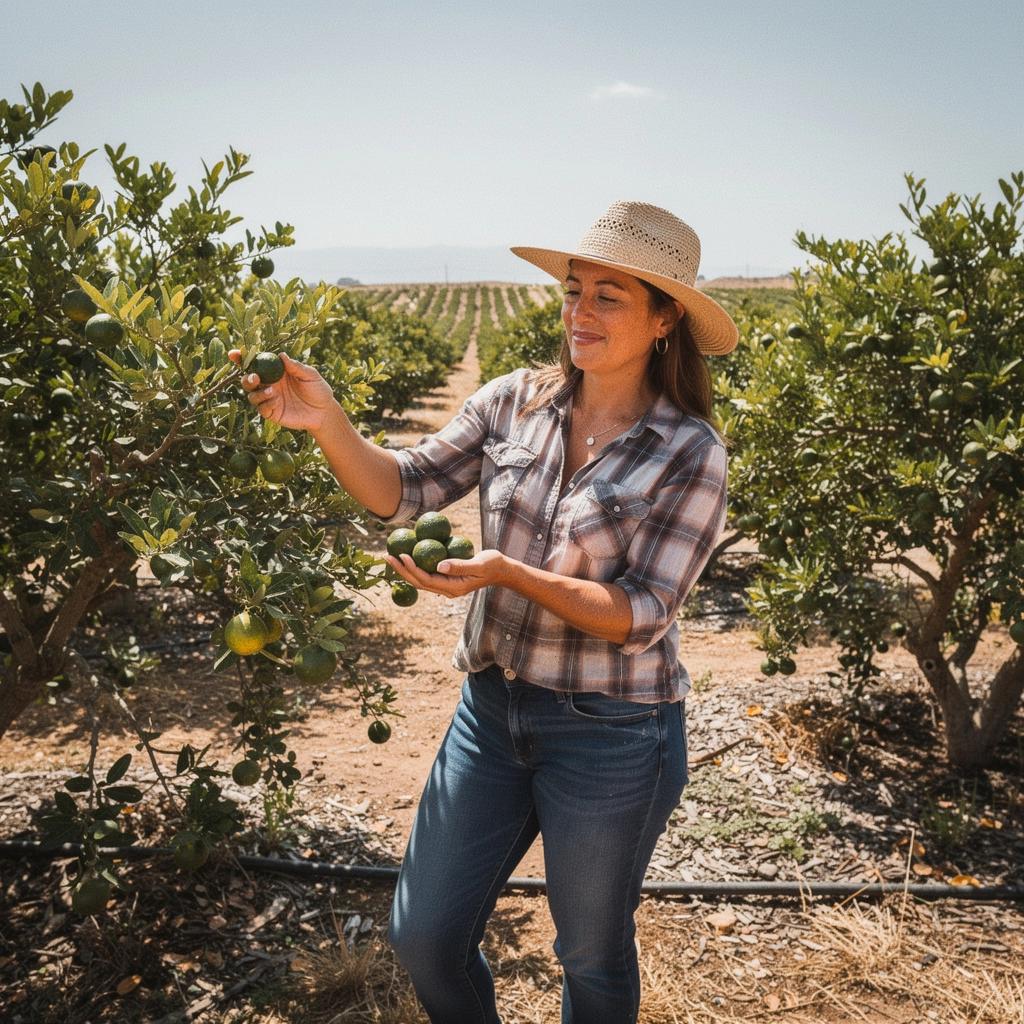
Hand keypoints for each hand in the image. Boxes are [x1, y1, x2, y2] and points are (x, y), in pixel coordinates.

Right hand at [228, 350, 338, 433]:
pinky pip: (261, 409)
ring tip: (272, 391)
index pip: (255, 363)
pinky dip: (265, 404)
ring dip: (258, 393)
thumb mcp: (310, 375)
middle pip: (248, 380)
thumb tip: (281, 355)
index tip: (233, 354)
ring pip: (251, 395)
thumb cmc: (318, 390)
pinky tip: (276, 402)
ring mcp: (269, 399)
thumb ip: (296, 367)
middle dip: (246, 378)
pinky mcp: (272, 413)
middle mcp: (269, 384)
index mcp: (275, 371)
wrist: (324, 412)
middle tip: (255, 378)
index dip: (242, 358)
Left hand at [384, 549, 508, 598]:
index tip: (401, 555)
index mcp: (453, 588)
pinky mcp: (448, 580)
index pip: (426, 579)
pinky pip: (427, 576)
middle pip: (418, 582)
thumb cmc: (492, 565)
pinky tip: (408, 557)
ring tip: (392, 558)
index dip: (411, 568)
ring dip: (405, 570)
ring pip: (421, 580)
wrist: (501, 571)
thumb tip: (440, 565)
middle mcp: (447, 590)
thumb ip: (460, 565)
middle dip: (401, 570)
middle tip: (387, 556)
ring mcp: (447, 587)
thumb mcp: (479, 564)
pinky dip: (415, 568)